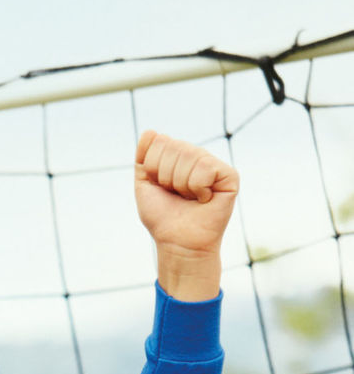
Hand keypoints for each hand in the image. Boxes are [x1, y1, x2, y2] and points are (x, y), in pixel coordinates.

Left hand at [135, 131, 238, 253]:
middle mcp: (197, 157)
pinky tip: (203, 199)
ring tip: (189, 198)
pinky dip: (198, 187)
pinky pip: (205, 168)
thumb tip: (150, 131)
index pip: (159, 142)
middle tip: (176, 195)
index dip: (153, 169)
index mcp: (177, 157)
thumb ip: (144, 158)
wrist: (177, 242)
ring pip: (190, 156)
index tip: (161, 187)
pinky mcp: (229, 175)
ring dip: (182, 184)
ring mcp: (213, 165)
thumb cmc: (162, 217)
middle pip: (174, 147)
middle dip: (167, 177)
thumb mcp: (144, 185)